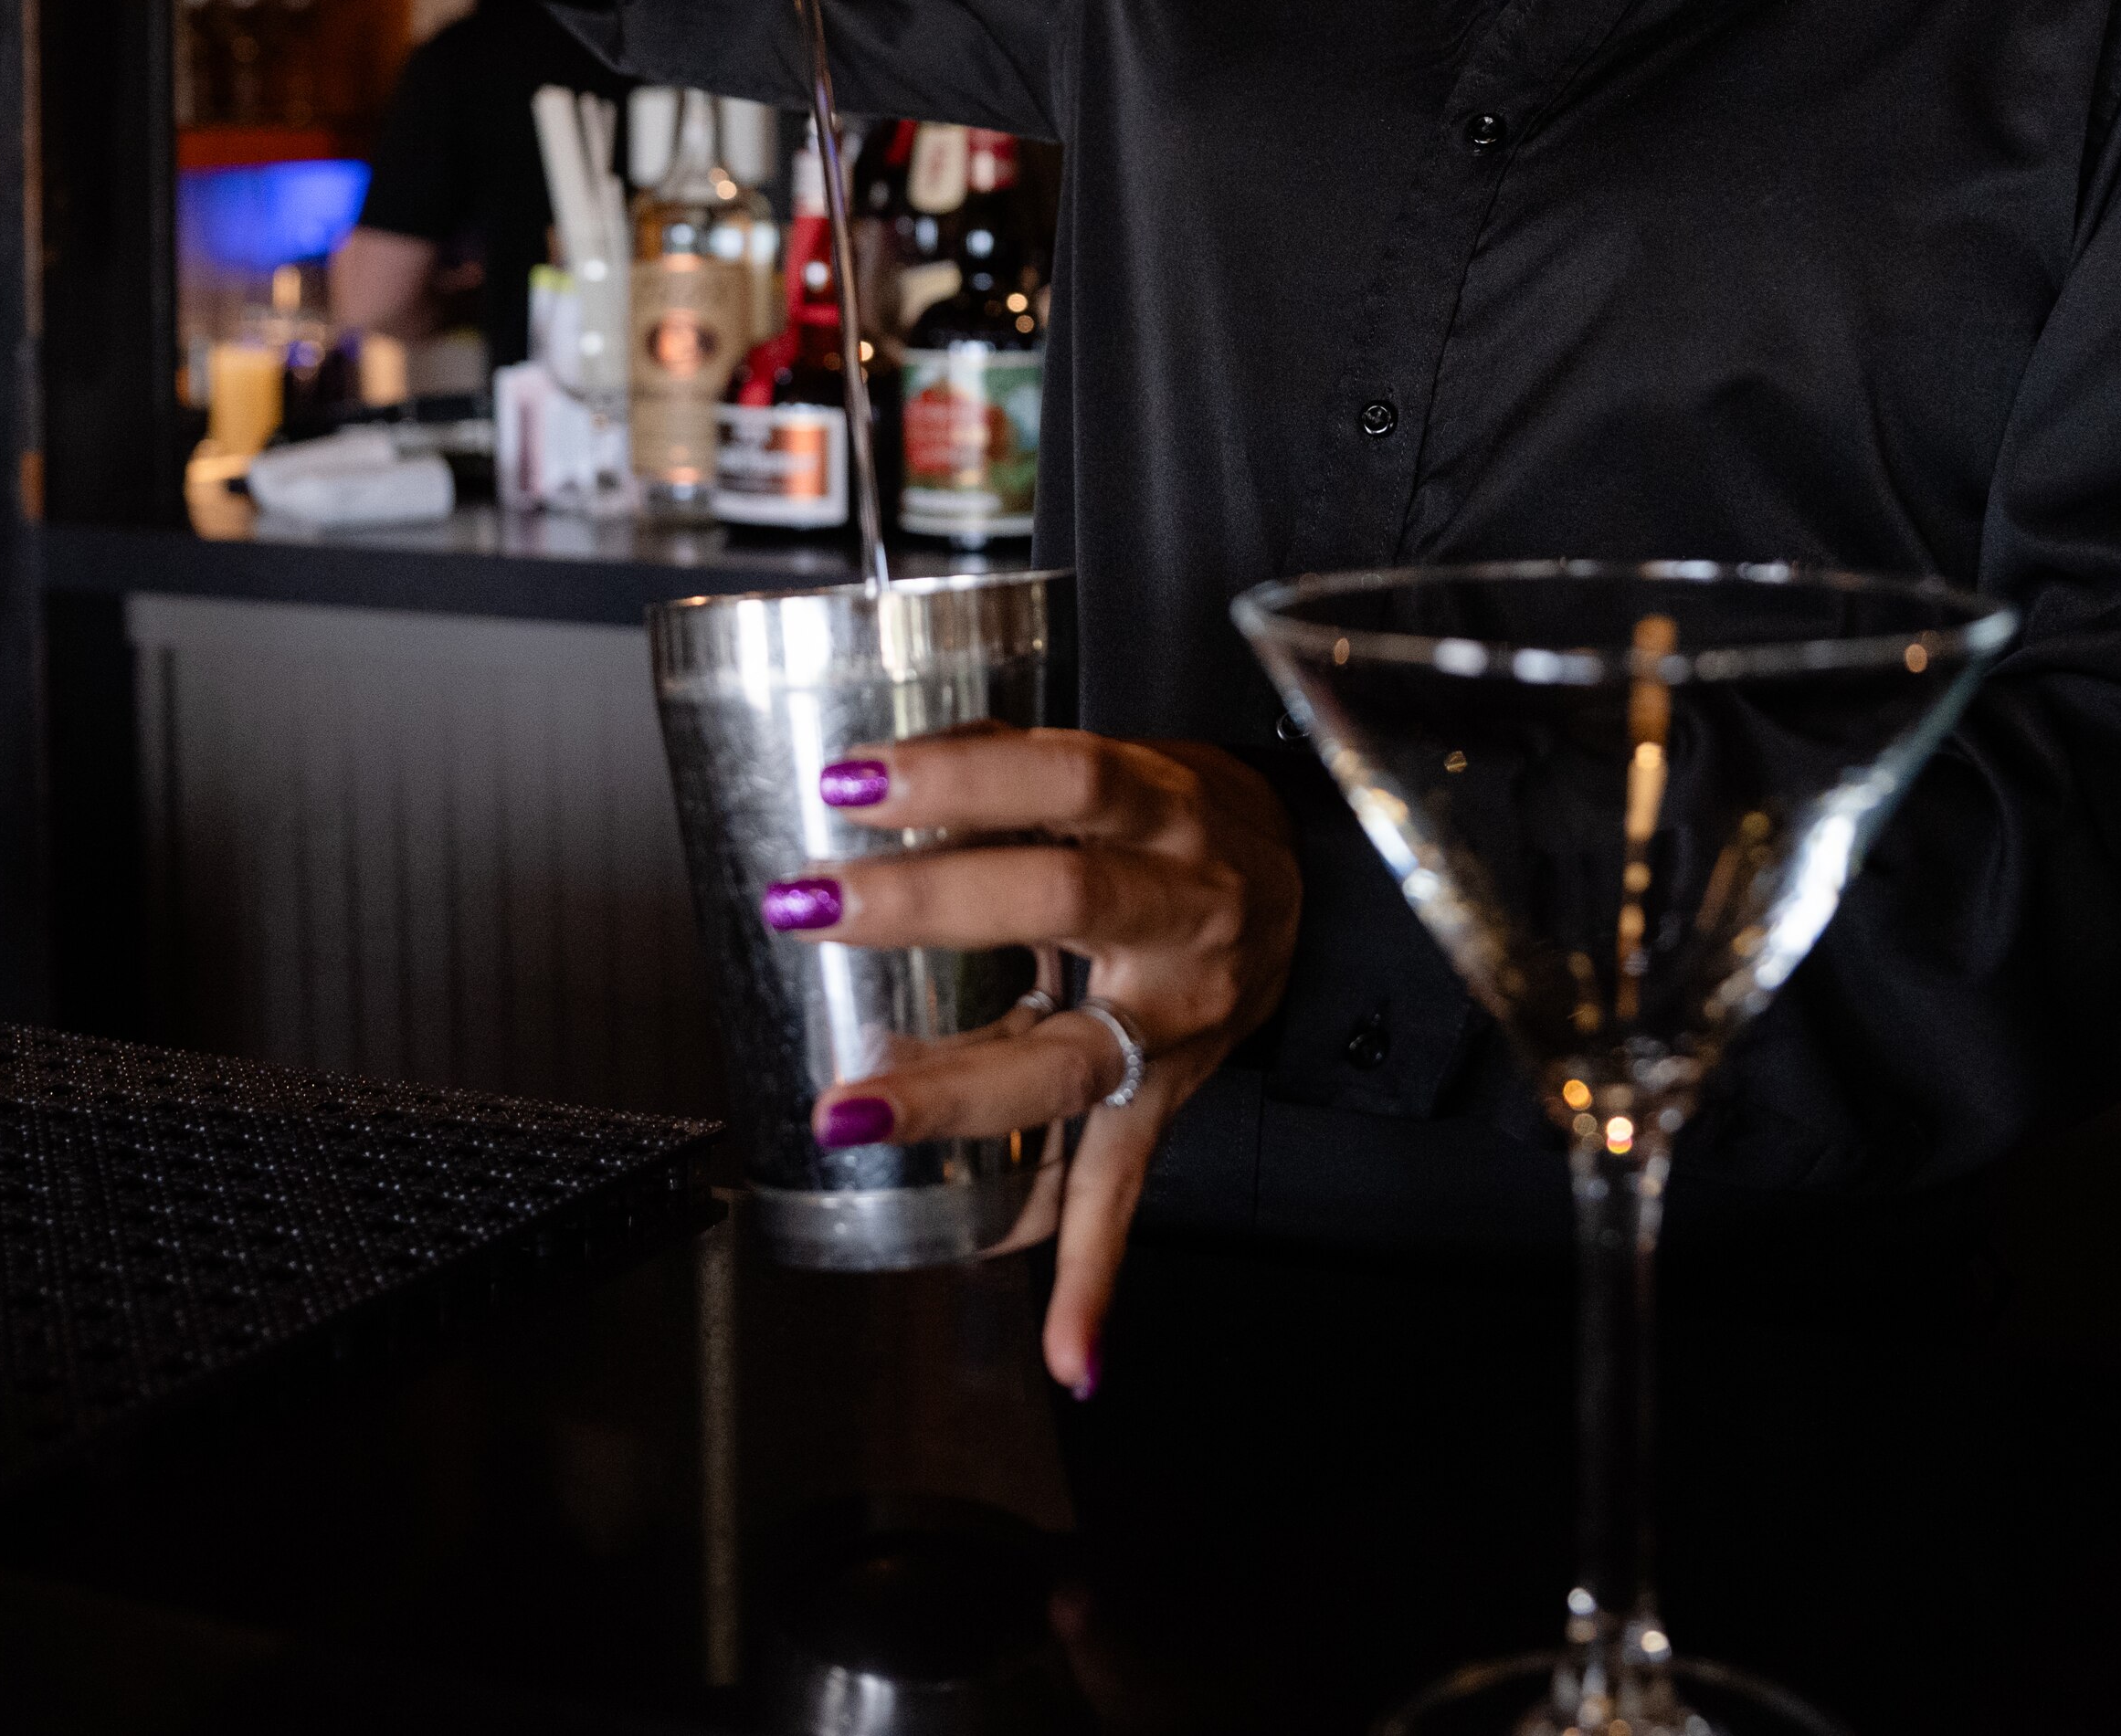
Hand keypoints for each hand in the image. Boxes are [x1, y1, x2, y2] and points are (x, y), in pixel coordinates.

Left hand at [775, 731, 1300, 1396]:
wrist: (1311, 887)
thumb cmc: (1187, 822)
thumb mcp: (1125, 769)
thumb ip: (1007, 767)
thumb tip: (870, 765)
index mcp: (1166, 819)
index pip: (1068, 782)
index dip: (964, 777)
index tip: (851, 781)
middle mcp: (1183, 918)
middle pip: (1062, 906)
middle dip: (927, 907)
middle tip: (809, 908)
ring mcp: (1178, 1023)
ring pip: (1070, 1062)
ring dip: (957, 1093)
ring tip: (850, 1114)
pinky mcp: (1168, 1102)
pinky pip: (1128, 1191)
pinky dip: (1093, 1279)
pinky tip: (1069, 1355)